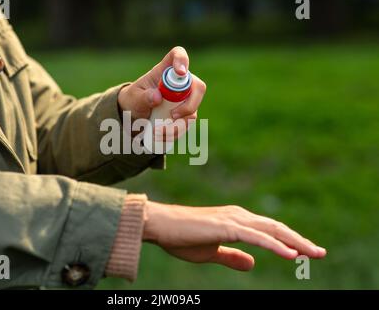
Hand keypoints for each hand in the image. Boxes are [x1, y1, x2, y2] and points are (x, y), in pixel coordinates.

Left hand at [117, 47, 206, 125]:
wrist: (133, 116)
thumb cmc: (133, 100)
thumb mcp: (133, 98)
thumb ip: (143, 96)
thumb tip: (157, 97)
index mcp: (164, 71)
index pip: (178, 55)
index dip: (182, 60)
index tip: (180, 72)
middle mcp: (179, 83)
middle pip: (197, 86)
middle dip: (189, 104)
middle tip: (173, 115)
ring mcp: (185, 99)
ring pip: (194, 110)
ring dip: (178, 124)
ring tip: (158, 131)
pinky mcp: (185, 115)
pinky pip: (187, 124)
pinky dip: (175, 132)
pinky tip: (161, 135)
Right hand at [143, 201, 326, 270]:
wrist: (160, 225)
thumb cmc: (181, 238)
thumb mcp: (211, 253)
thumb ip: (232, 257)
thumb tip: (253, 264)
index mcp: (236, 221)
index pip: (269, 231)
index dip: (289, 241)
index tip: (306, 252)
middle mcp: (239, 216)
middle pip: (276, 228)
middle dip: (300, 241)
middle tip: (320, 254)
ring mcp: (233, 220)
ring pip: (271, 231)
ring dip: (295, 242)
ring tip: (314, 253)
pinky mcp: (226, 227)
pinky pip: (256, 238)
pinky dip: (276, 246)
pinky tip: (291, 254)